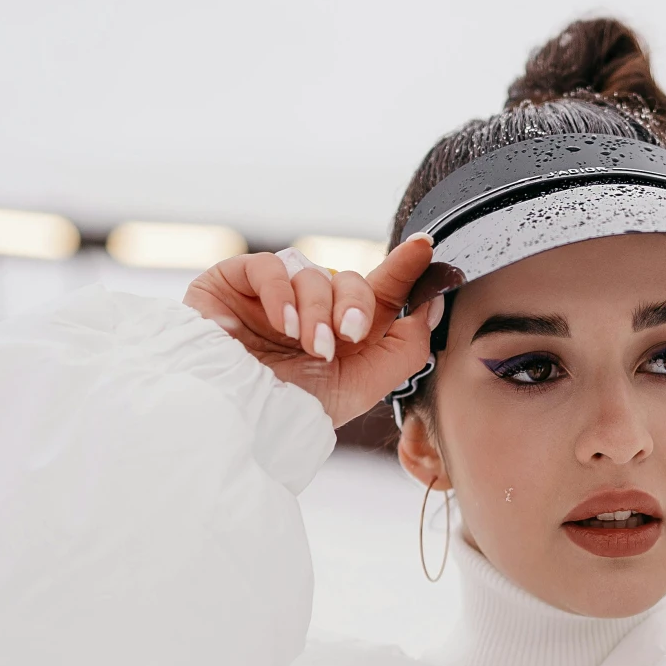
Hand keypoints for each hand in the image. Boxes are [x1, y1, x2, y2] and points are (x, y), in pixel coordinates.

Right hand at [184, 238, 461, 427]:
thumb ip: (405, 346)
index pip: (379, 290)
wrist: (236, 420)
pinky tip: (283, 326)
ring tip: (310, 347)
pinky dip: (283, 294)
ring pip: (313, 274)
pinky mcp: (233, 282)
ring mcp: (272, 295)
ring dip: (318, 311)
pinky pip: (270, 267)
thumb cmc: (294, 409)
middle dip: (355, 305)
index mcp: (341, 333)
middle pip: (350, 280)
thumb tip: (432, 304)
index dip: (404, 267)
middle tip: (349, 334)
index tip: (425, 246)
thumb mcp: (364, 384)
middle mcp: (309, 310)